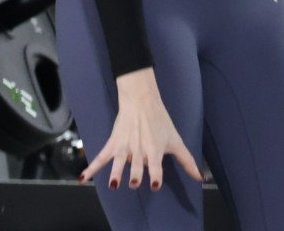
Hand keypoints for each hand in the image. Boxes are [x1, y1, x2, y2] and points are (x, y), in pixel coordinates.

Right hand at [80, 68, 203, 190]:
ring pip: (118, 162)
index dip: (156, 175)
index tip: (155, 185)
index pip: (156, 166)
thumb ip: (187, 161)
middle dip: (135, 175)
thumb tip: (200, 177)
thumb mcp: (176, 141)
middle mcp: (139, 150)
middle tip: (134, 182)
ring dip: (115, 172)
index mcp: (154, 150)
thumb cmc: (160, 121)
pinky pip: (101, 157)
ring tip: (113, 183)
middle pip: (136, 166)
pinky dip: (91, 168)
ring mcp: (124, 147)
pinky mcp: (113, 143)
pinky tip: (83, 178)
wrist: (141, 100)